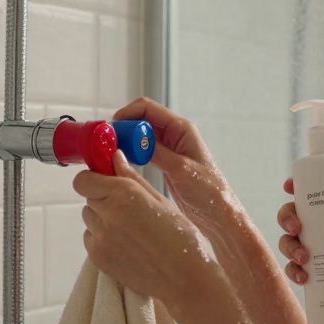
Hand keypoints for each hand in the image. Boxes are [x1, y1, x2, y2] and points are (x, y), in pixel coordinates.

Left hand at [74, 149, 216, 304]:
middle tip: (128, 208)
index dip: (94, 179)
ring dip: (102, 218)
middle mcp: (108, 214)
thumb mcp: (160, 200)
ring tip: (129, 228)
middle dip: (103, 198)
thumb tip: (115, 158)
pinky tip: (126, 243)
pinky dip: (102, 237)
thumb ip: (132, 178)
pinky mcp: (97, 257)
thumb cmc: (179, 236)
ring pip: (89, 218)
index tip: (106, 182)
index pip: (83, 180)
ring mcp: (100, 238)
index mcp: (125, 194)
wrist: (183, 277)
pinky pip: (90, 238)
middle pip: (89, 197)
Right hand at [113, 97, 239, 234]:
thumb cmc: (209, 192)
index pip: (147, 108)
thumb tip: (132, 140)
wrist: (219, 215)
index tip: (110, 129)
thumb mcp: (180, 170)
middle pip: (140, 120)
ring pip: (140, 137)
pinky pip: (142, 152)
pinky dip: (130, 154)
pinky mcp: (165, 163)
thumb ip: (157, 153)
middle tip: (105, 145)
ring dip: (124, 142)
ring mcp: (169, 149)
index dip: (126, 114)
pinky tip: (121, 165)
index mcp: (182, 129)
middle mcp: (175, 135)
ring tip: (108, 155)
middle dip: (122, 129)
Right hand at [278, 178, 323, 301]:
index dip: (293, 187)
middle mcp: (312, 228)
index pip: (305, 195)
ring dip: (290, 248)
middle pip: (288, 216)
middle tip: (296, 229)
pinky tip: (303, 277)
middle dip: (286, 219)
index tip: (289, 186)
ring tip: (304, 258)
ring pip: (285, 242)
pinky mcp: (304, 269)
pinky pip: (290, 268)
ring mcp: (305, 248)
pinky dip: (293, 272)